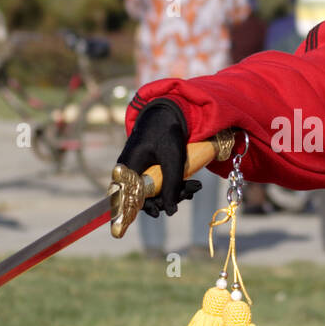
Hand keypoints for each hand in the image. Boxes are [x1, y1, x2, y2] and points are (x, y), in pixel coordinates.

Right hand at [115, 98, 200, 216]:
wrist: (168, 112)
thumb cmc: (166, 132)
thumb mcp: (172, 159)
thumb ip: (171, 185)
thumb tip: (171, 211)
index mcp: (128, 168)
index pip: (130, 198)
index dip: (145, 208)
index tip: (159, 213)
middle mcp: (130, 171)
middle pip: (146, 197)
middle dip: (169, 198)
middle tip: (191, 192)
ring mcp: (140, 170)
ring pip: (156, 191)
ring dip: (176, 192)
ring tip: (196, 186)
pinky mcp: (150, 168)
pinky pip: (160, 182)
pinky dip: (175, 184)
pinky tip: (191, 183)